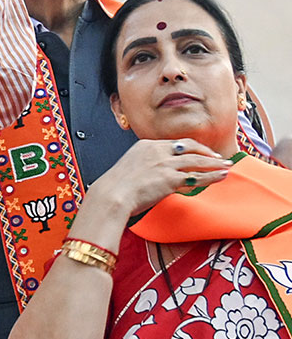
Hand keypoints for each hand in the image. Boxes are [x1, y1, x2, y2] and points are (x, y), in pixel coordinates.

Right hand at [86, 137, 232, 219]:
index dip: (192, 147)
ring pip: (197, 161)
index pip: (175, 143)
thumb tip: (155, 173)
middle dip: (207, 152)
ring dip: (215, 164)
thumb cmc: (116, 187)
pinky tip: (220, 177)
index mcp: (146, 145)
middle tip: (218, 157)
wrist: (112, 195)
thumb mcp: (130, 167)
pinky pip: (197, 177)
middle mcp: (158, 151)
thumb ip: (145, 165)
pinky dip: (212, 176)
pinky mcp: (171, 178)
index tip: (200, 151)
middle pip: (190, 148)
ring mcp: (165, 164)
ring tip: (226, 166)